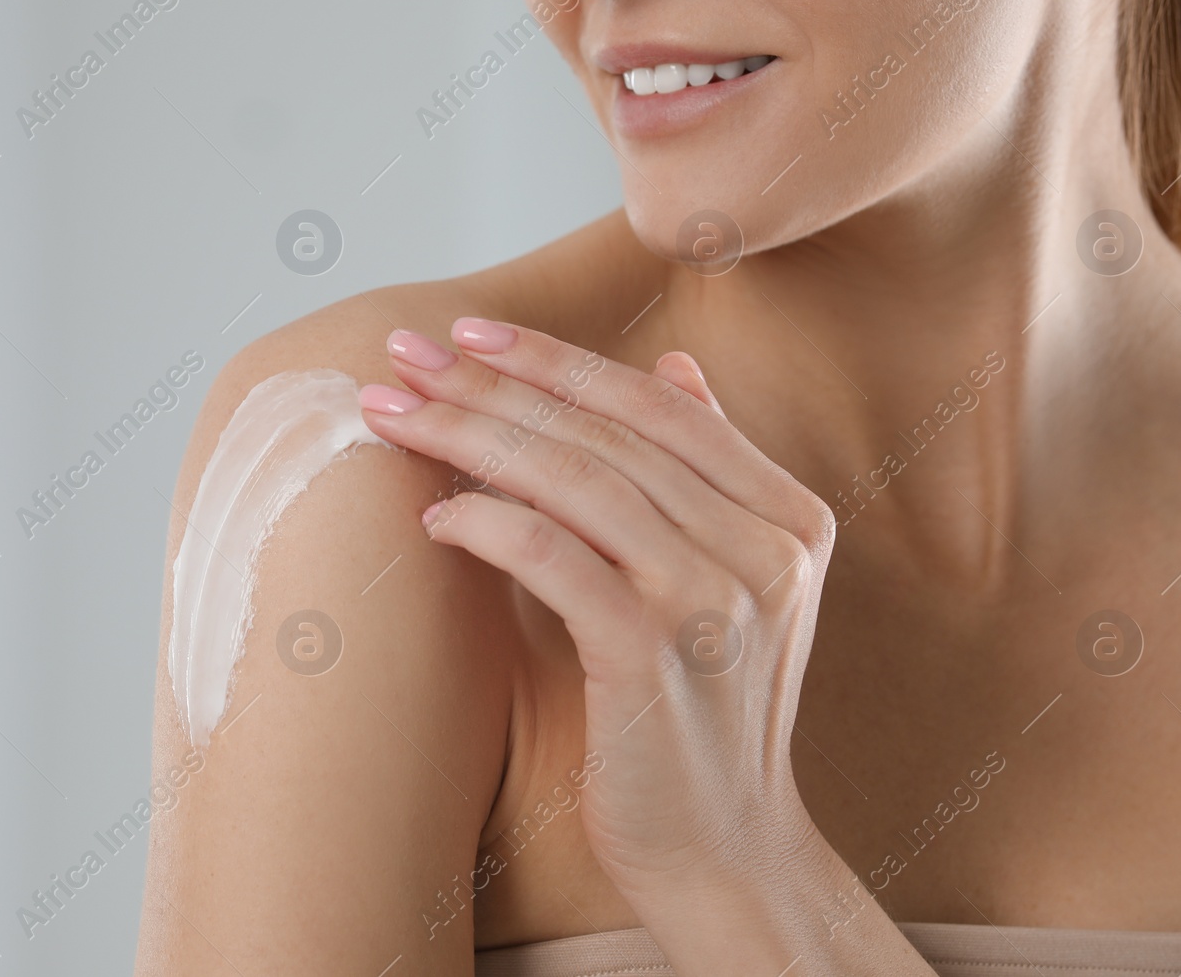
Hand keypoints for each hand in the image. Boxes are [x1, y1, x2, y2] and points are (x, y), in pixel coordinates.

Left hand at [357, 317, 841, 943]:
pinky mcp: (656, 655)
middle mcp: (764, 547)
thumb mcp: (733, 583)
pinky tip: (436, 515)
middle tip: (403, 352)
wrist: (723, 848)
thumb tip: (677, 366)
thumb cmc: (704, 713)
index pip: (656, 405)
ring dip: (470, 437)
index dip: (557, 359)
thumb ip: (712, 474)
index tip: (469, 332)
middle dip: (492, 386)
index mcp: (787, 517)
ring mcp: (714, 599)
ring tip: (393, 414)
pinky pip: (554, 557)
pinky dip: (488, 523)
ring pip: (575, 480)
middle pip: (606, 433)